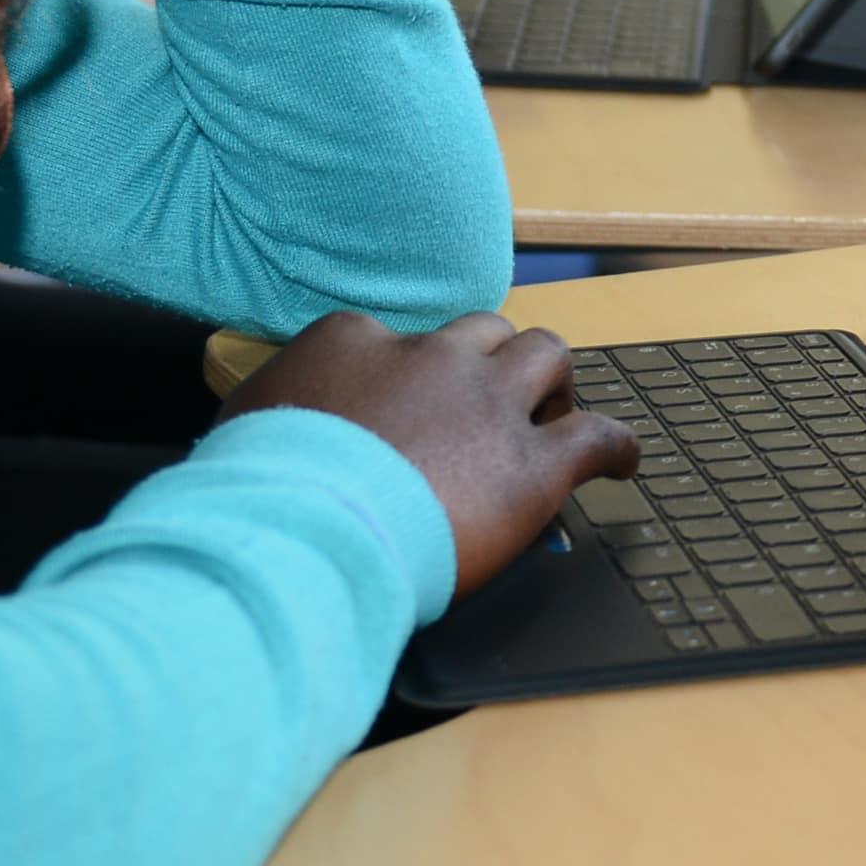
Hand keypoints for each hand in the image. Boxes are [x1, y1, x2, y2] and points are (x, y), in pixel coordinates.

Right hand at [223, 308, 637, 597]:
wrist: (303, 532)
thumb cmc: (259, 493)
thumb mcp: (243, 430)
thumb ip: (270, 414)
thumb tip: (265, 430)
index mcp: (355, 342)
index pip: (391, 337)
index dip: (405, 372)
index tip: (402, 404)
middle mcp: (430, 356)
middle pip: (481, 333)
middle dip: (489, 361)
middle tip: (488, 403)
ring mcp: (488, 405)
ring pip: (545, 356)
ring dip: (552, 383)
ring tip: (554, 413)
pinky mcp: (533, 464)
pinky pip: (598, 437)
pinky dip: (616, 447)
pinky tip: (623, 463)